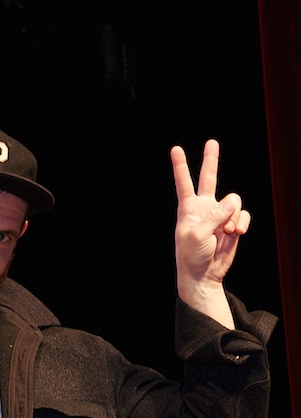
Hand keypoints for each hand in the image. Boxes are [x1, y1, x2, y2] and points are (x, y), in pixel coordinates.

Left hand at [171, 139, 248, 326]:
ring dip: (233, 216)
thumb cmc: (191, 255)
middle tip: (212, 142)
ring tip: (226, 232)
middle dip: (211, 160)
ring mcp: (219, 215)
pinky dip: (242, 222)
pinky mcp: (232, 225)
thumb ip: (214, 215)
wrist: (203, 275)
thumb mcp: (197, 234)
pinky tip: (236, 233)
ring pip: (234, 202)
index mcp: (188, 208)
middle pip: (208, 179)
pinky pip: (242, 216)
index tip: (175, 149)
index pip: (184, 183)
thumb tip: (233, 200)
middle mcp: (204, 208)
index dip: (180, 166)